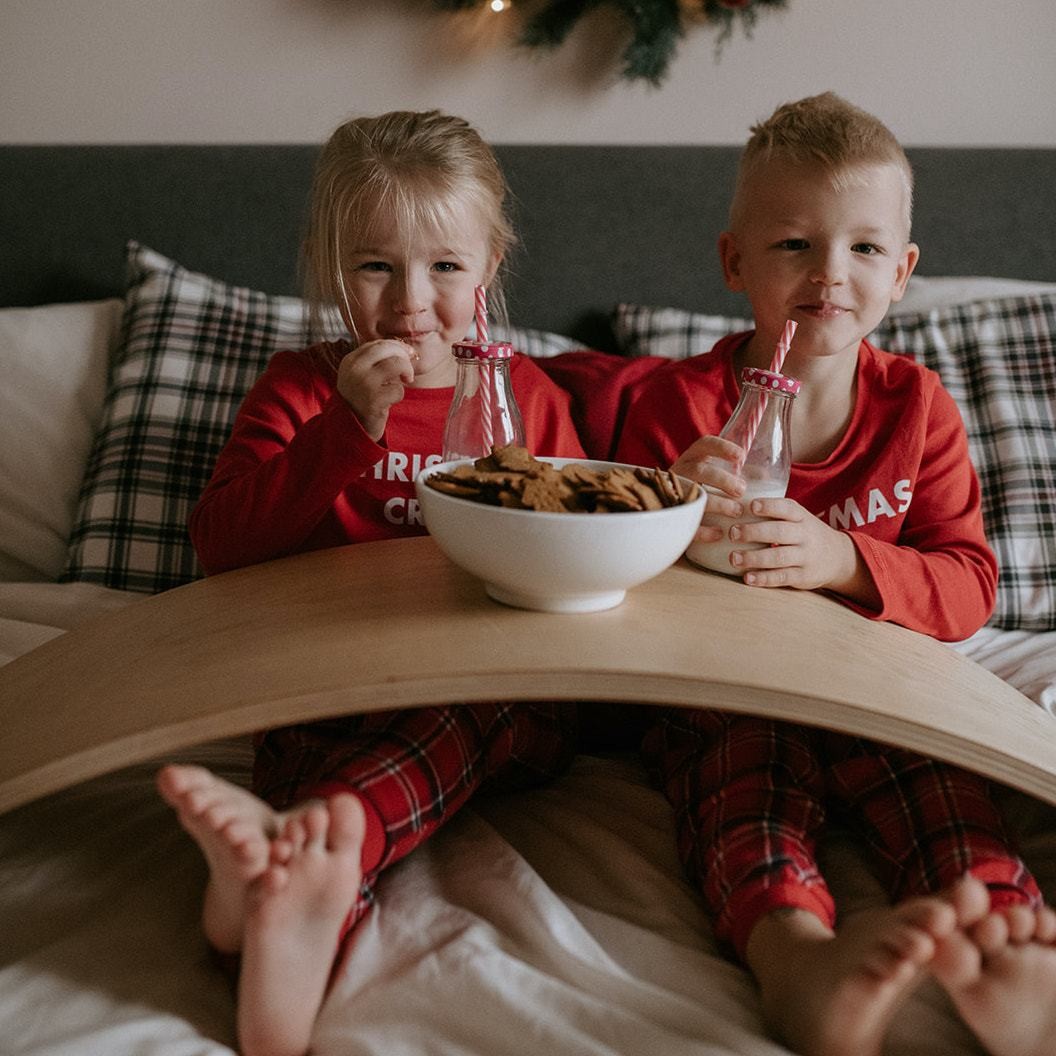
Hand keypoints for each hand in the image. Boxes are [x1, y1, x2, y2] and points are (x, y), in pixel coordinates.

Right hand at [336, 340, 416, 440]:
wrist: (348, 429)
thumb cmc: (360, 400)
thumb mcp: (361, 376)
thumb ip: (377, 361)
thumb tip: (406, 350)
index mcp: (350, 360)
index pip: (378, 344)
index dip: (397, 347)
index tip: (408, 354)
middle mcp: (354, 369)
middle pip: (387, 349)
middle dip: (404, 356)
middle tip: (408, 371)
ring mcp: (363, 383)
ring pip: (396, 365)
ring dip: (405, 374)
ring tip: (401, 384)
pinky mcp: (373, 400)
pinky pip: (398, 389)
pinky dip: (398, 396)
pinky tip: (389, 402)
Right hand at [671, 435, 746, 542]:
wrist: (668, 516)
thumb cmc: (699, 493)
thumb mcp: (711, 479)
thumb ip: (735, 476)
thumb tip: (765, 478)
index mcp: (691, 459)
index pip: (704, 445)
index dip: (722, 448)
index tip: (742, 456)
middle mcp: (680, 474)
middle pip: (699, 470)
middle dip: (722, 479)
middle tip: (742, 490)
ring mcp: (673, 495)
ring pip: (692, 496)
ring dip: (717, 503)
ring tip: (737, 511)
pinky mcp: (673, 518)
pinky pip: (686, 523)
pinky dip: (704, 529)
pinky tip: (719, 533)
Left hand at [727, 495, 866, 596]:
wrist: (838, 557)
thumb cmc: (804, 533)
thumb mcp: (798, 518)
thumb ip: (774, 511)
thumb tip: (736, 501)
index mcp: (801, 516)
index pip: (786, 508)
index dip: (769, 506)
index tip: (751, 506)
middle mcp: (805, 535)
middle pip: (779, 532)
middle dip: (754, 532)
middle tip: (733, 533)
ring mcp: (805, 556)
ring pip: (778, 557)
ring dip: (754, 558)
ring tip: (734, 558)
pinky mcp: (803, 576)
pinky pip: (782, 577)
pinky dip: (764, 578)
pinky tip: (748, 578)